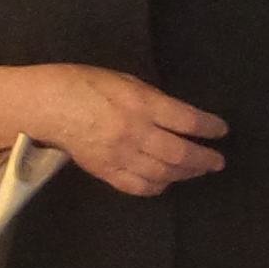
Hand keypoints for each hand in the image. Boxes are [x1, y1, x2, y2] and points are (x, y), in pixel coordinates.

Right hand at [24, 66, 228, 196]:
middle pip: (180, 153)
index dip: (209, 127)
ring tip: (198, 170)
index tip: (222, 130)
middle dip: (204, 159)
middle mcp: (135, 133)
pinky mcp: (106, 172)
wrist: (46, 106)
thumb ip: (154, 100)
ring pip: (163, 173)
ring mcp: (120, 156)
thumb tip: (179, 117)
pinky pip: (139, 186)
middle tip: (218, 161)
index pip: (186, 121)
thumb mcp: (126, 81)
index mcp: (141, 105)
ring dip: (186, 174)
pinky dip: (158, 186)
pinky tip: (166, 181)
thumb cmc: (85, 84)